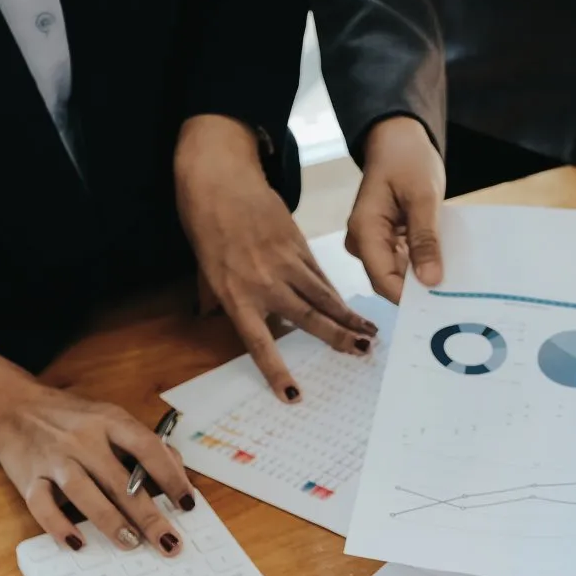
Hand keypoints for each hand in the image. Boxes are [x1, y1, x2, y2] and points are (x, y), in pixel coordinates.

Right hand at [0, 380, 197, 556]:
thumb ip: (143, 443)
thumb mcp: (110, 417)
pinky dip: (59, 526)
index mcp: (109, 421)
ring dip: (109, 521)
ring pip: (84, 492)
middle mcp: (82, 439)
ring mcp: (54, 459)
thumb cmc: (72, 418)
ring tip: (131, 542)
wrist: (12, 406)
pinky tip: (78, 543)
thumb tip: (178, 474)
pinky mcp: (28, 478)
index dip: (171, 477)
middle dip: (148, 515)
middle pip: (119, 480)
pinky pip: (42, 506)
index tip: (188, 504)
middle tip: (168, 542)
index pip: (147, 448)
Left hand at [177, 114, 376, 401]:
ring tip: (370, 334)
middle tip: (362, 353)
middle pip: (308, 318)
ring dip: (349, 317)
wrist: (220, 181)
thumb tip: (213, 321)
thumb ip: (215, 299)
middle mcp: (264, 284)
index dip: (277, 371)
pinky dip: (335, 294)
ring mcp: (285, 263)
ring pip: (323, 297)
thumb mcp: (205, 270)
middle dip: (337, 338)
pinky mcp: (298, 245)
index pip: (260, 343)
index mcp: (236, 296)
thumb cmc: (207, 227)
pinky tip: (350, 307)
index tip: (294, 395)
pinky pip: (320, 276)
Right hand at [349, 115, 444, 301]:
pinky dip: (423, 265)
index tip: (440, 307)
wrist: (398, 139)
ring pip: (397, 274)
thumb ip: (426, 239)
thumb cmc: (408, 160)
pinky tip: (446, 269)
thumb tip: (431, 281)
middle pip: (388, 280)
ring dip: (423, 279)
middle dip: (419, 292)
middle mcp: (362, 242)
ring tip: (455, 287)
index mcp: (364, 230)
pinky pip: (402, 262)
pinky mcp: (384, 241)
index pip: (382, 279)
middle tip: (455, 301)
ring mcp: (372, 242)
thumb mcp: (424, 197)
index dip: (409, 298)